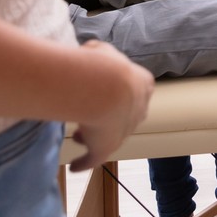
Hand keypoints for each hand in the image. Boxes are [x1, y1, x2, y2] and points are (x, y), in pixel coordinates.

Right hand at [68, 40, 155, 171]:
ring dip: (93, 137)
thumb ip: (98, 53)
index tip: (103, 92)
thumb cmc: (102, 65)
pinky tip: (74, 166)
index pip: (135, 92)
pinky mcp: (105, 149)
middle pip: (123, 116)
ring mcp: (122, 131)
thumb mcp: (101, 50)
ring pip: (108, 137)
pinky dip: (84, 162)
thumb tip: (90, 52)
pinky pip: (93, 159)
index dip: (118, 93)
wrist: (105, 88)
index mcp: (142, 85)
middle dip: (108, 117)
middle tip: (92, 116)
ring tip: (78, 137)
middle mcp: (137, 110)